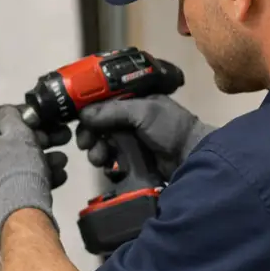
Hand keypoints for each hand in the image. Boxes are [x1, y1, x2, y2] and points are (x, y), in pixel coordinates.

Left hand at [0, 105, 71, 235]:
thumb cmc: (19, 169)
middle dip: (35, 137)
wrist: (22, 212)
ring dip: (41, 157)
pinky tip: (57, 176)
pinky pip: (18, 180)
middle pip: (6, 141)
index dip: (8, 110)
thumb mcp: (19, 133)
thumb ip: (12, 117)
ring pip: (16, 162)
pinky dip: (37, 175)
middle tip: (55, 137)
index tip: (28, 113)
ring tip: (61, 160)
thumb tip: (7, 113)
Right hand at [74, 96, 214, 181]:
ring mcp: (129, 142)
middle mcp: (128, 120)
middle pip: (97, 127)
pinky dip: (108, 166)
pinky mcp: (131, 161)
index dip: (88, 113)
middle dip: (89, 136)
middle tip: (86, 145)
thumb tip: (82, 114)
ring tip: (100, 159)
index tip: (79, 123)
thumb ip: (112, 111)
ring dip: (97, 152)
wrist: (190, 157)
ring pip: (102, 146)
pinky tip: (111, 168)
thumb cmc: (169, 127)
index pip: (101, 104)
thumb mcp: (143, 112)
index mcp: (131, 102)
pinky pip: (111, 162)